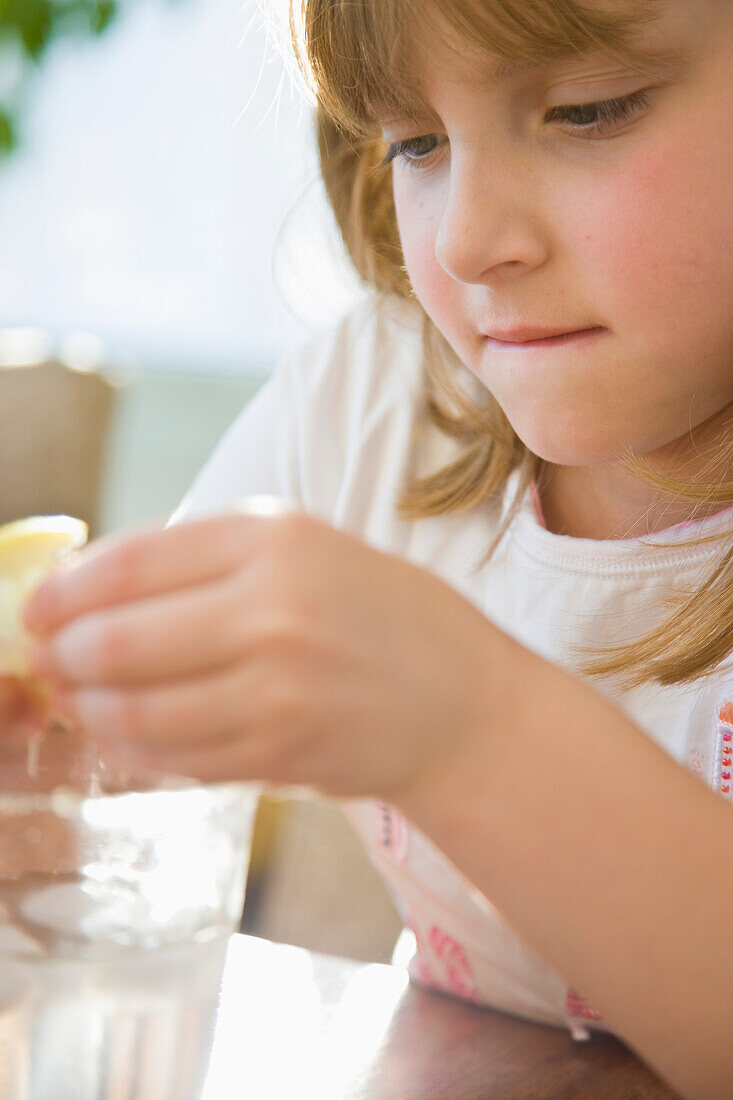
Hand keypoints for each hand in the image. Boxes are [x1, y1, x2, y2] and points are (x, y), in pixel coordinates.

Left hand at [23, 504, 516, 804]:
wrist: (463, 704)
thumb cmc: (384, 617)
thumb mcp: (307, 548)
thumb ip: (206, 558)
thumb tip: (93, 583)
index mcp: (273, 539)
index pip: (127, 564)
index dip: (63, 592)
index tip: (38, 608)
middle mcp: (270, 609)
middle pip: (113, 642)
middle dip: (61, 658)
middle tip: (49, 662)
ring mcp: (274, 689)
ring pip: (133, 710)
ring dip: (87, 709)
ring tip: (78, 700)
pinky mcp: (276, 754)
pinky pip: (171, 757)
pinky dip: (131, 747)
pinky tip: (126, 733)